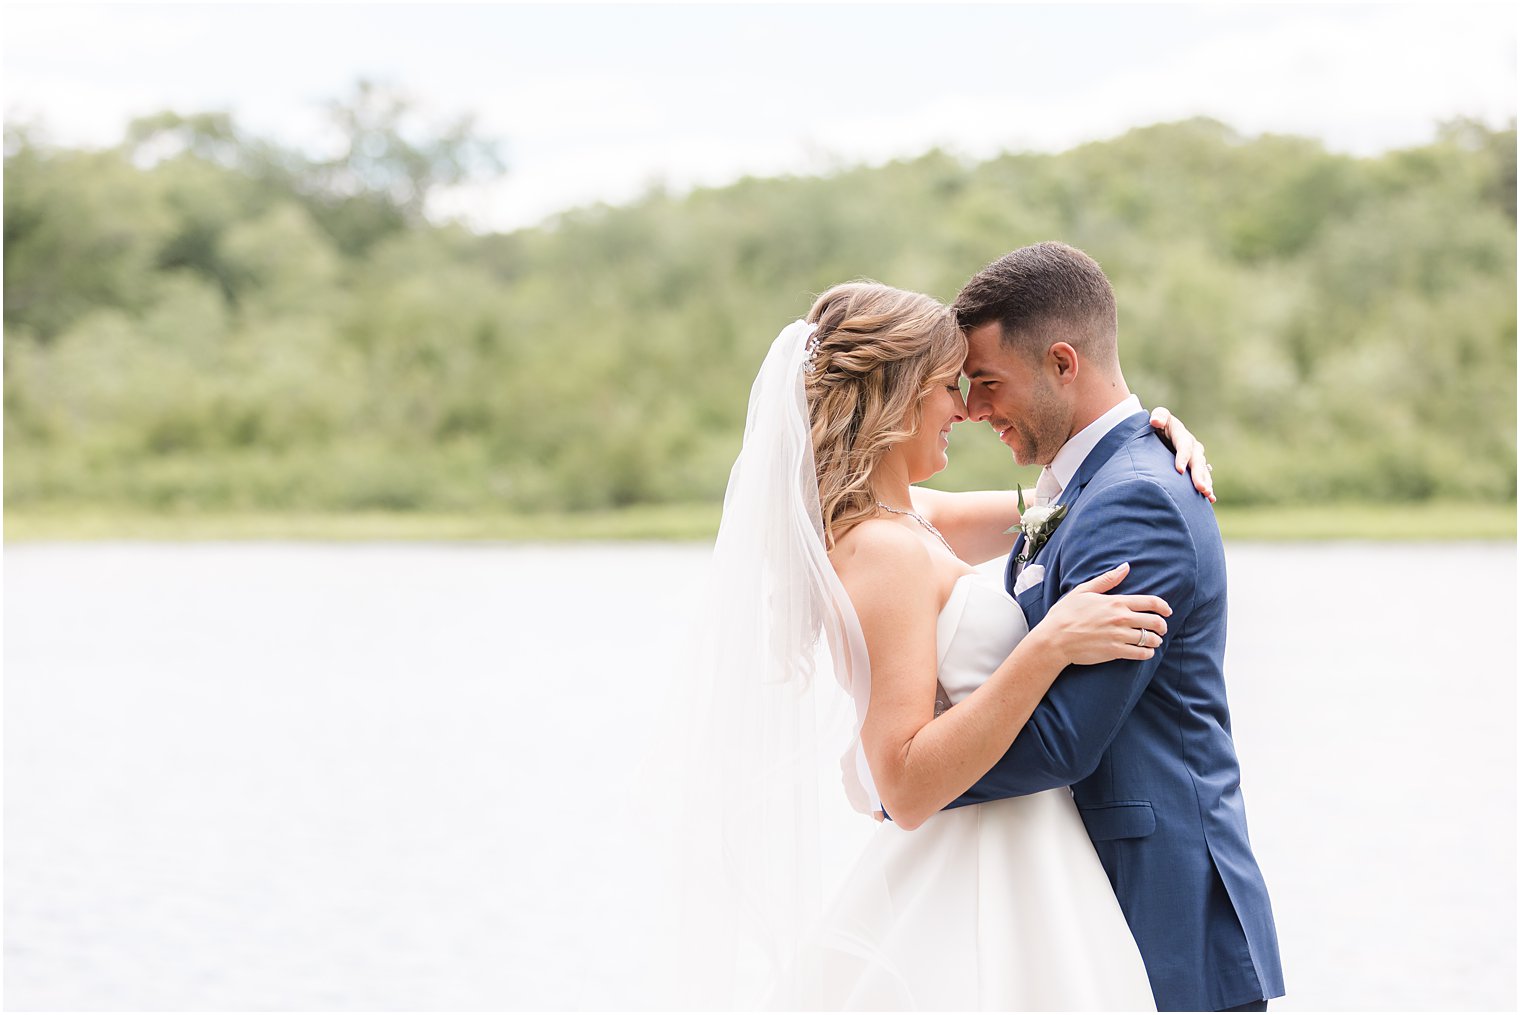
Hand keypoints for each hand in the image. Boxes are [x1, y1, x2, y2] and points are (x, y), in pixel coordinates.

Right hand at [1043, 562, 1170, 664]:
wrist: (1055, 639)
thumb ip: (1107, 579)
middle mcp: (1121, 618)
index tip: (1167, 611)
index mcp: (1116, 602)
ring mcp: (1119, 636)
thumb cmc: (1066, 614)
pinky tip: (1145, 652)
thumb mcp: (1084, 590)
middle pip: (1154, 621)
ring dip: (1155, 640)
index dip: (1163, 607)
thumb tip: (1126, 566)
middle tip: (1161, 628)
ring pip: (1150, 639)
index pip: (1150, 602)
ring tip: (1153, 641)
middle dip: (1162, 625)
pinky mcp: (1115, 652)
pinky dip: (1147, 653)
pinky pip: (1140, 654)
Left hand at [1149, 406, 1215, 502]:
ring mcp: (1196, 457)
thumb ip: (1159, 416)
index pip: (1184, 446)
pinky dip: (1207, 486)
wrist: (1163, 432)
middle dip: (1199, 475)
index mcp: (1183, 435)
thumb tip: (1155, 421)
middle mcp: (1193, 447)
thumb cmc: (1158, 424)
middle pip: (1197, 461)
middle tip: (1200, 488)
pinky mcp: (1195, 467)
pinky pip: (1203, 477)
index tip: (1179, 470)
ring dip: (1206, 483)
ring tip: (1207, 495)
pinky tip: (1210, 498)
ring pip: (1203, 471)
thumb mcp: (1159, 417)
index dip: (1182, 457)